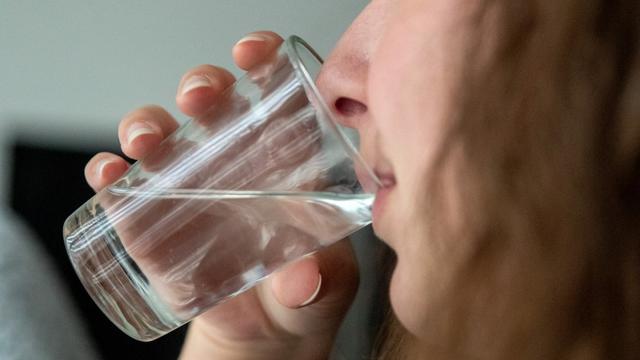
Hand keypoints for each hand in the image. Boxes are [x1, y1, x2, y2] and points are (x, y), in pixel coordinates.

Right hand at [83, 31, 358, 358]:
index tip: (254, 53)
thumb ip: (317, 282)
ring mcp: (187, 189)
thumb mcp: (323, 287)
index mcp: (283, 163)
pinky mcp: (152, 223)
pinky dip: (109, 174)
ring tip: (147, 140)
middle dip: (201, 86)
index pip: (273, 95)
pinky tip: (108, 175)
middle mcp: (232, 164)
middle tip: (200, 97)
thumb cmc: (305, 296)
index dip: (263, 61)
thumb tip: (301, 281)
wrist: (265, 335)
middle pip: (211, 104)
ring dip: (147, 124)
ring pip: (161, 136)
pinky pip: (122, 188)